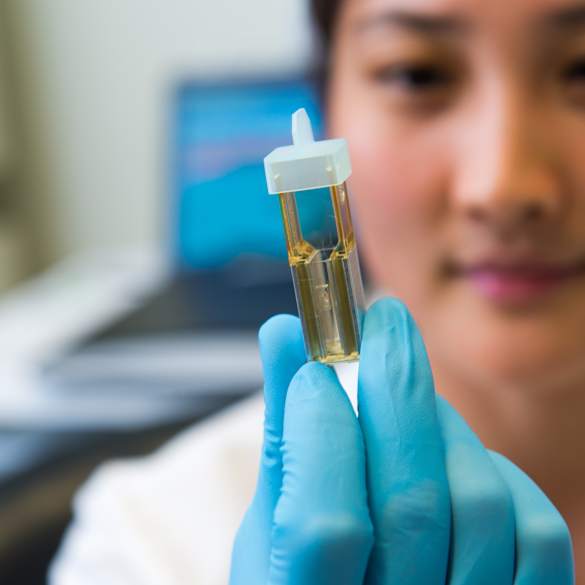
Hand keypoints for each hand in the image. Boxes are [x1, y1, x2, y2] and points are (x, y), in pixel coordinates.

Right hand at [230, 299, 573, 583]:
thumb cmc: (304, 574)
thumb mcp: (271, 523)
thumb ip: (286, 434)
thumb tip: (284, 334)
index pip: (324, 525)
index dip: (321, 433)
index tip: (314, 370)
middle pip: (413, 503)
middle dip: (395, 386)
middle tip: (385, 318)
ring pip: (478, 502)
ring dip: (441, 425)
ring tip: (409, 402)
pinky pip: (536, 527)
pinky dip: (497, 470)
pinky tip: (454, 459)